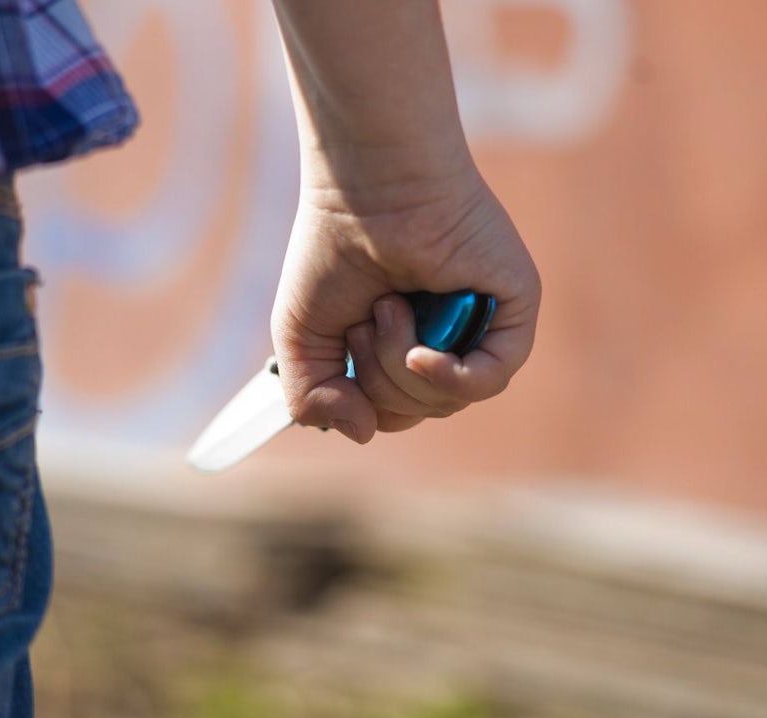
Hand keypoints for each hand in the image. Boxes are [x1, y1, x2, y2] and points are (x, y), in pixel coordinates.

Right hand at [270, 164, 540, 443]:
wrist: (367, 188)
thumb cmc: (332, 249)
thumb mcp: (300, 338)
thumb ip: (312, 398)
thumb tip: (362, 433)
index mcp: (402, 345)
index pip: (391, 411)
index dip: (360, 399)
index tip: (342, 348)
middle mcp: (444, 340)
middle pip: (415, 410)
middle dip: (375, 378)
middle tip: (367, 317)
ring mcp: (480, 328)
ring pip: (446, 399)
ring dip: (399, 365)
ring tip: (388, 306)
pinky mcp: (513, 310)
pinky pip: (490, 378)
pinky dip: (451, 378)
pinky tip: (423, 355)